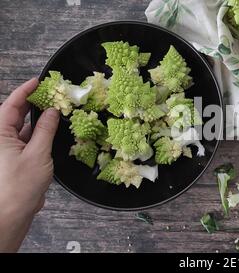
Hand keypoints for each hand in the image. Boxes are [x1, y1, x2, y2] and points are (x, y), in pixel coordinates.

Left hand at [0, 78, 59, 251]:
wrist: (11, 213)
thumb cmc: (20, 184)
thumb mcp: (38, 153)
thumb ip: (46, 129)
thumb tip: (52, 111)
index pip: (11, 105)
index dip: (25, 91)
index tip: (38, 81)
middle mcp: (1, 139)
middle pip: (16, 114)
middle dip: (33, 103)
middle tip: (51, 95)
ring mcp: (8, 150)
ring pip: (23, 128)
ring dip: (38, 120)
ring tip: (55, 111)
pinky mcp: (17, 160)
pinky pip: (28, 141)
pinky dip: (39, 134)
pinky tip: (51, 131)